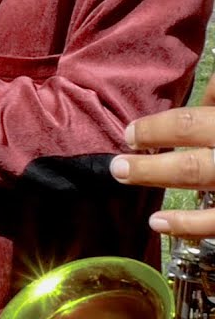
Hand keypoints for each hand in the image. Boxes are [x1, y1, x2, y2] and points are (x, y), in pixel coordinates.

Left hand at [111, 107, 214, 238]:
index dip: (157, 127)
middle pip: (187, 150)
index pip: (189, 122)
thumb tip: (203, 96)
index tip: (129, 133)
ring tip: (122, 173)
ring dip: (154, 174)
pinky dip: (186, 225)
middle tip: (117, 152)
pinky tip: (156, 223)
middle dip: (147, 151)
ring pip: (197, 176)